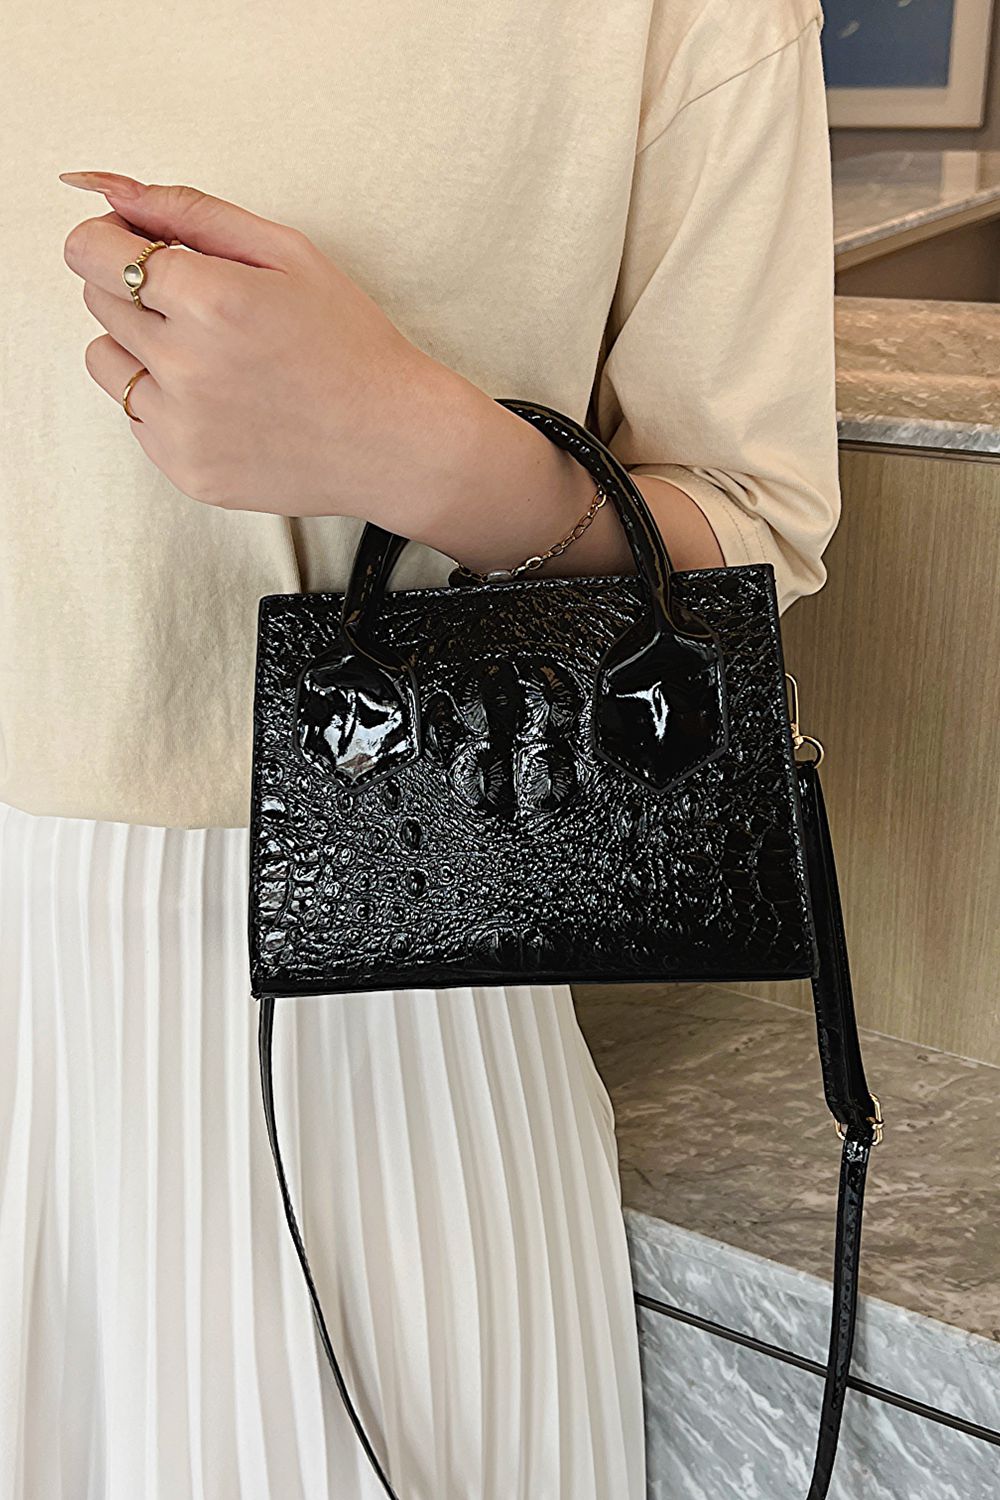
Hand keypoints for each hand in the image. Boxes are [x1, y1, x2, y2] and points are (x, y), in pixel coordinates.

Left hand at [60, 171, 448, 516]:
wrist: (394, 441)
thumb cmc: (351, 345)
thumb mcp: (286, 252)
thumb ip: (192, 211)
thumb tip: (109, 187)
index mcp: (211, 300)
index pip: (91, 251)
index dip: (109, 237)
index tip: (138, 243)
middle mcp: (186, 366)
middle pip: (96, 301)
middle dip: (134, 287)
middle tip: (197, 301)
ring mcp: (182, 426)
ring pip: (103, 361)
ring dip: (137, 345)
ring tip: (204, 352)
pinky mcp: (185, 469)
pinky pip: (134, 416)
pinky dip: (163, 400)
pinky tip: (220, 398)